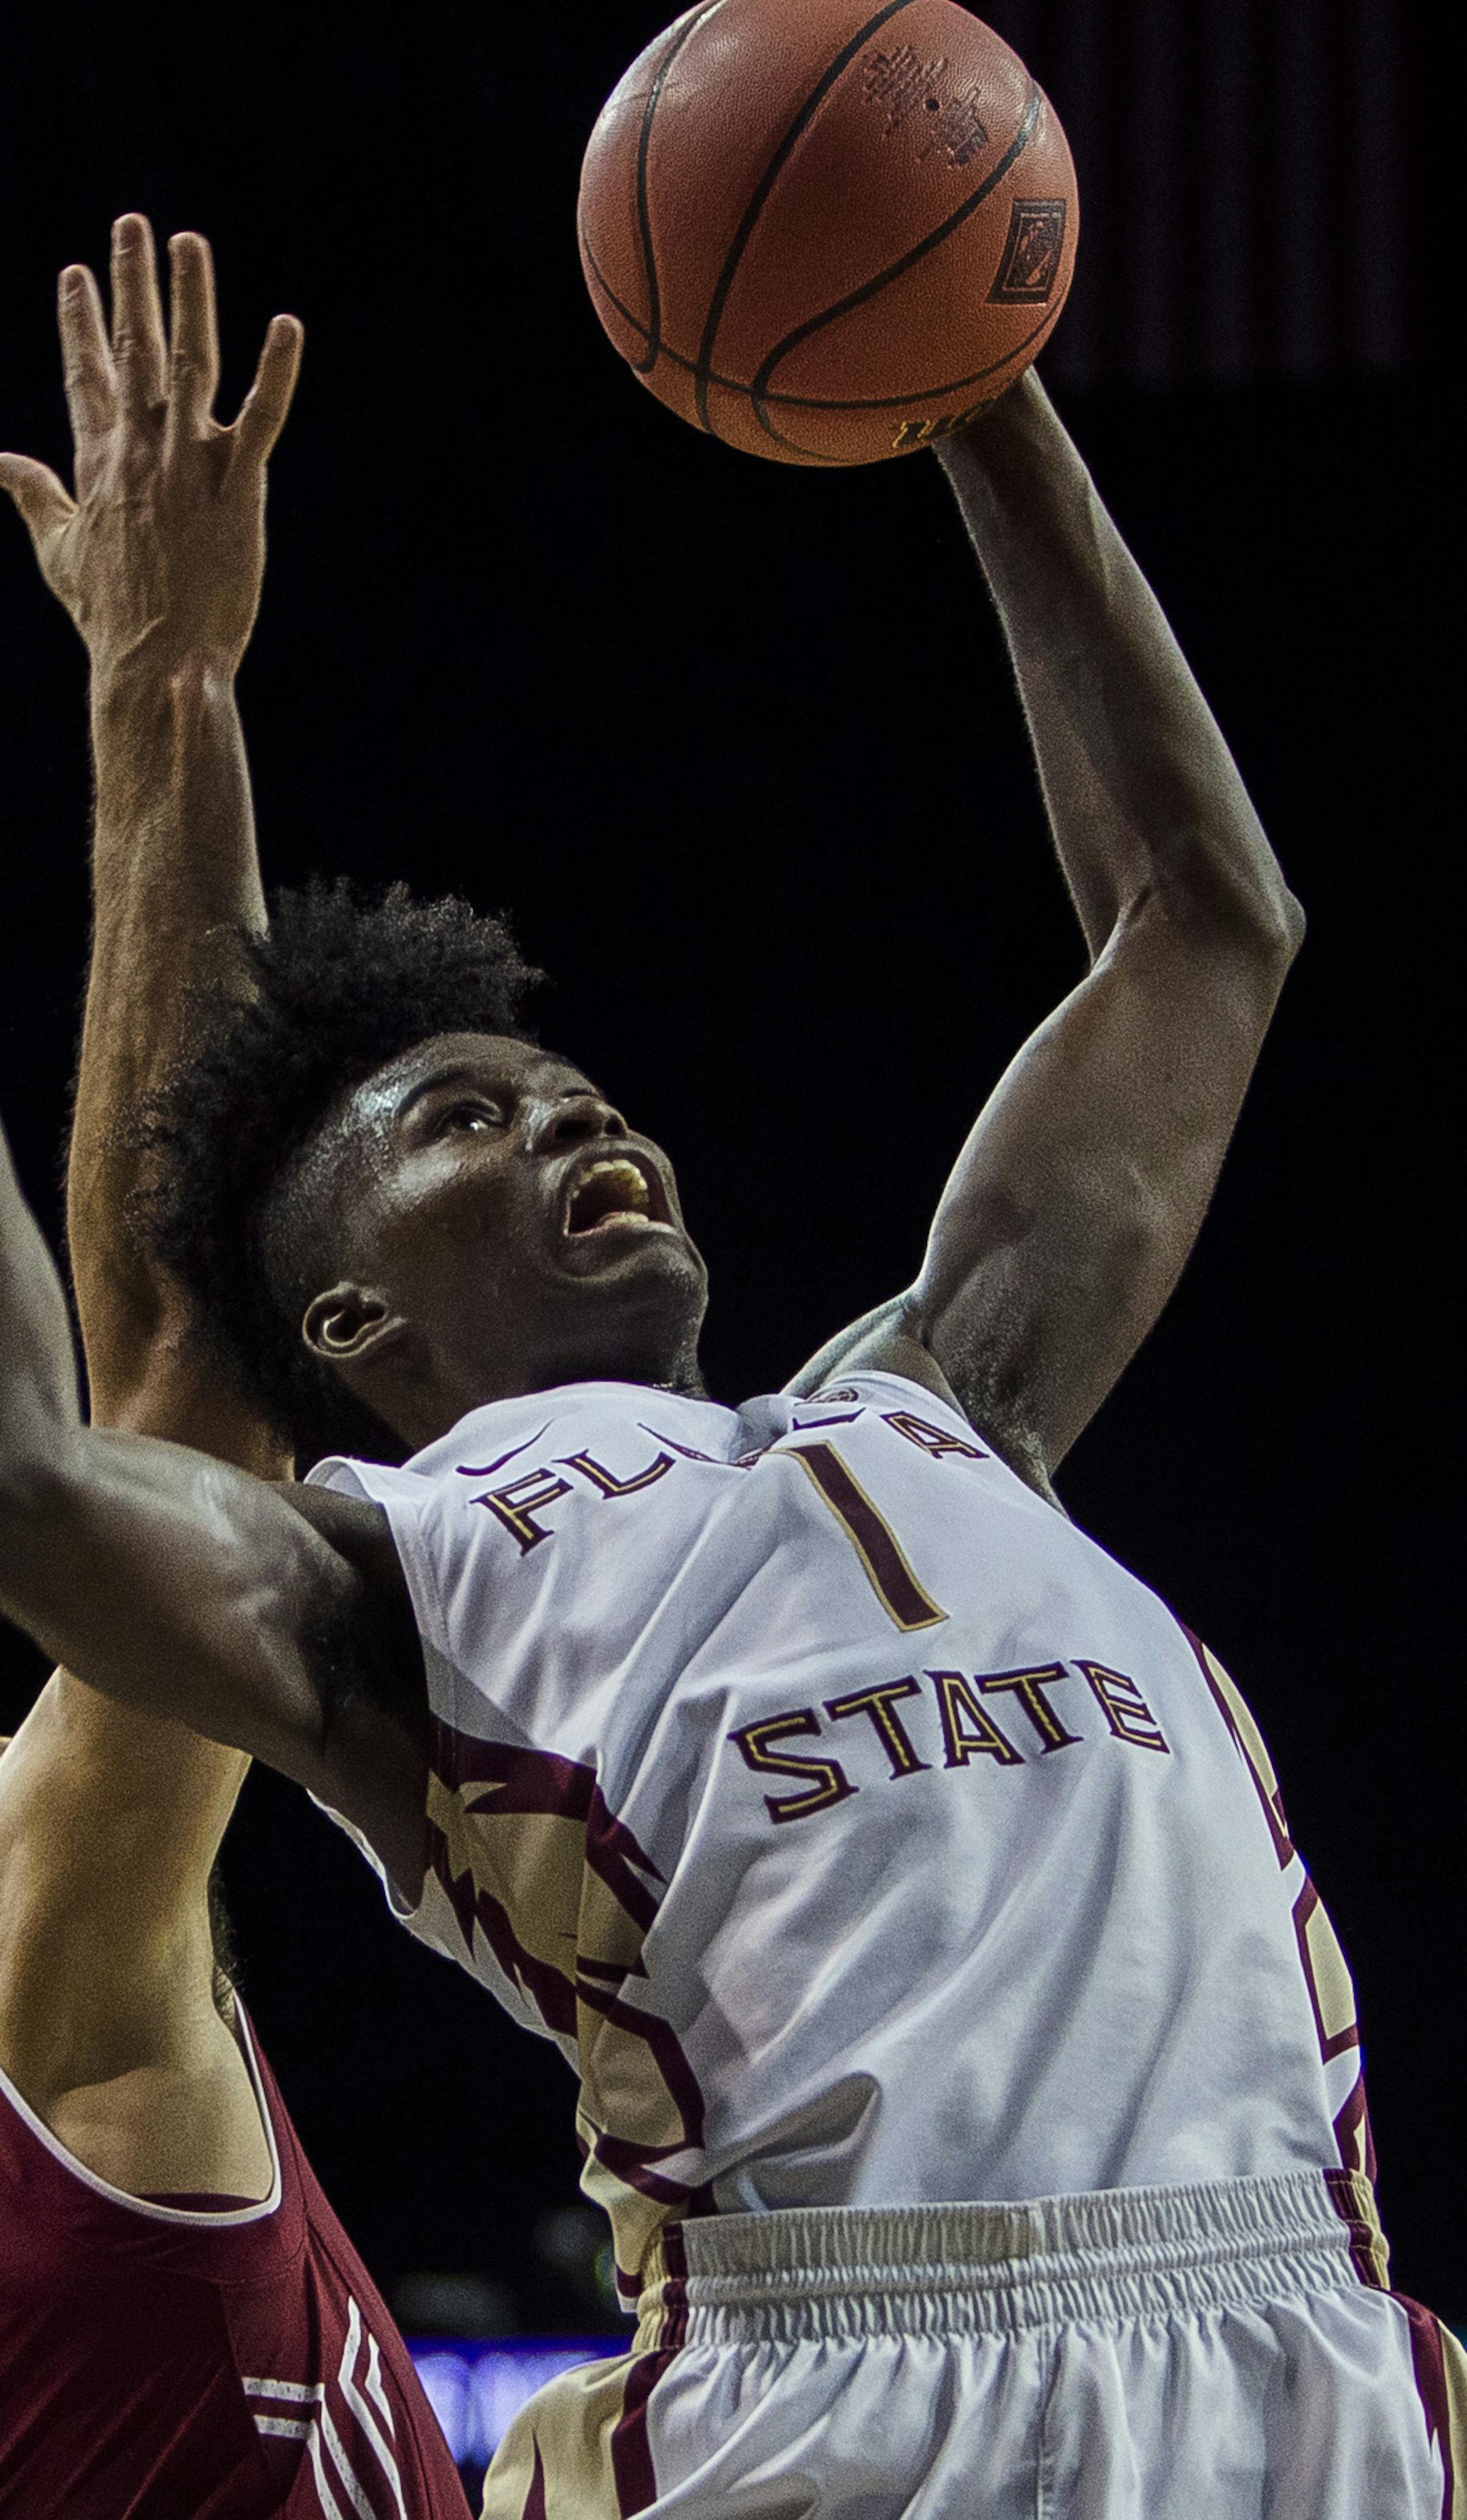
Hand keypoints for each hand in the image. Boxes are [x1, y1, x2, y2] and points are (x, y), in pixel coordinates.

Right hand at [0, 214, 301, 681]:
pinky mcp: (240, 491)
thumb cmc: (109, 616)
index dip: (78, 320)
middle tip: (132, 222)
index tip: (75, 273)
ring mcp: (190, 467)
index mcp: (96, 461)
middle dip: (130, 282)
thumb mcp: (56, 548)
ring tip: (187, 241)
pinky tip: (287, 326)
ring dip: (191, 298)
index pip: (83, 373)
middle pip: (133, 349)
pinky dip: (277, 372)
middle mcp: (139, 450)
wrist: (156, 664)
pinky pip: (263, 420)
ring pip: (192, 363)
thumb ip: (29, 493)